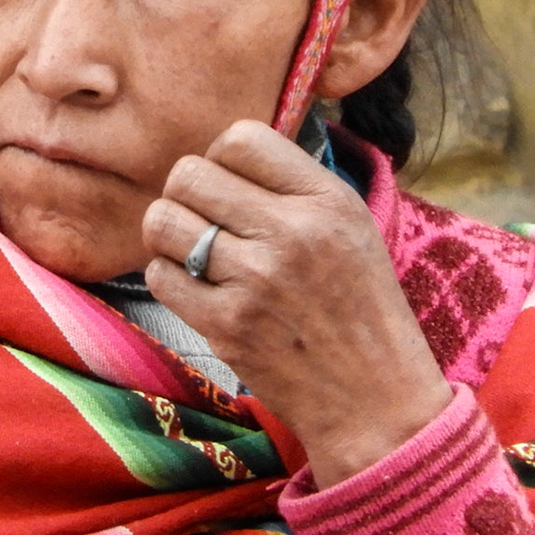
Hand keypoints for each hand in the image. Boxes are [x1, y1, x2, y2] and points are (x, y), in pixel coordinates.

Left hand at [141, 119, 452, 487]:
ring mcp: (255, 281)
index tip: (231, 185)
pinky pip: (160, 275)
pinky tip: (196, 288)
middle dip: (186, 194)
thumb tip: (223, 153)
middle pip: (188, 174)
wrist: (374, 396)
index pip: (241, 138)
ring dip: (168, 234)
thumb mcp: (351, 225)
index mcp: (326, 199)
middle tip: (204, 220)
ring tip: (192, 251)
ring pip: (163, 221)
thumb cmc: (359, 304)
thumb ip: (292, 184)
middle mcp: (290, 232)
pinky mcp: (226, 326)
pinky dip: (169, 278)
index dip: (222, 157)